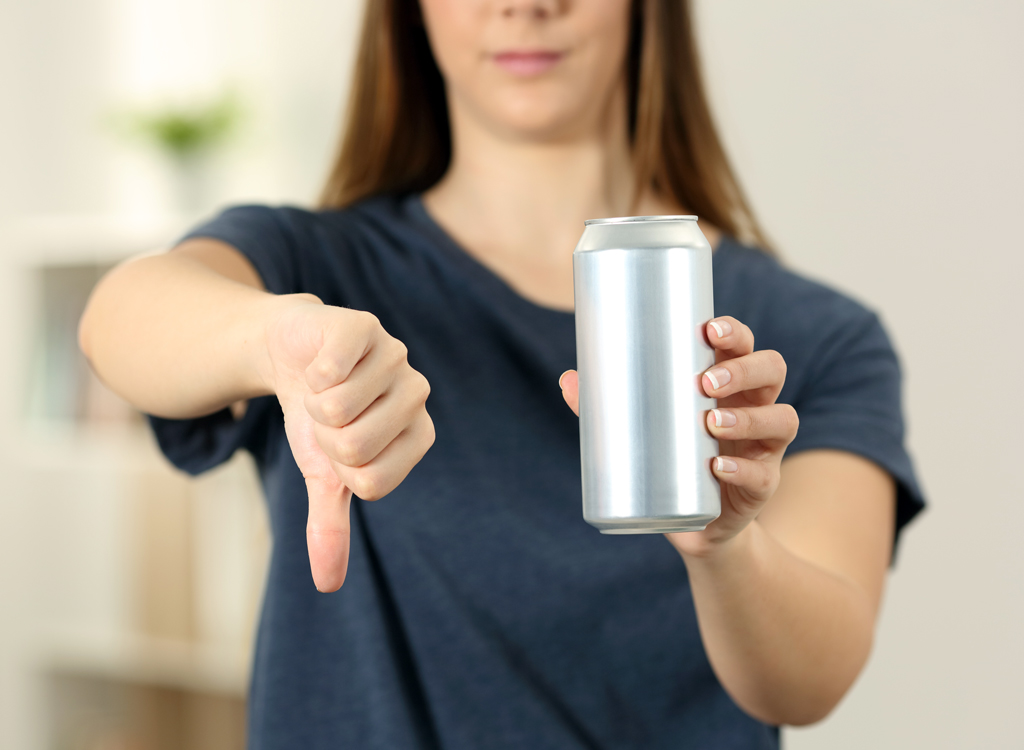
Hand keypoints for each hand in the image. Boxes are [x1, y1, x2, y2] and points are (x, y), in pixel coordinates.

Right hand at [262, 295, 434, 591]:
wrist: (293, 355)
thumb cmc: (319, 417)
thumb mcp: (323, 474)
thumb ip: (331, 525)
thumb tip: (328, 585)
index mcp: (418, 436)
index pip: (373, 482)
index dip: (339, 469)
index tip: (337, 445)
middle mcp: (417, 395)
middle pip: (357, 447)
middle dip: (324, 436)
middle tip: (327, 413)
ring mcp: (395, 357)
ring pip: (341, 409)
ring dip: (314, 404)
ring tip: (323, 387)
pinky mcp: (365, 327)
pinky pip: (333, 368)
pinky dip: (312, 373)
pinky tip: (321, 363)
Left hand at [558, 315, 796, 557]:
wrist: (695, 527)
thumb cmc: (669, 461)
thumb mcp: (642, 431)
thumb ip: (608, 406)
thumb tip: (568, 379)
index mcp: (730, 383)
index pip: (744, 345)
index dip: (734, 332)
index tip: (708, 329)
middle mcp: (755, 406)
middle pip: (772, 369)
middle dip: (743, 368)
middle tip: (705, 381)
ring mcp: (764, 446)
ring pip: (781, 418)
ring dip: (748, 417)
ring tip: (711, 422)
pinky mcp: (762, 485)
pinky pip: (763, 474)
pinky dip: (742, 469)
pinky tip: (717, 468)